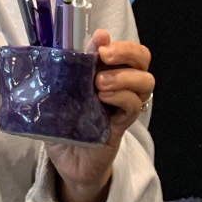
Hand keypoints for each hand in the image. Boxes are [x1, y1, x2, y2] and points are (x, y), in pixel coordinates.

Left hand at [45, 30, 152, 201]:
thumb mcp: (56, 96)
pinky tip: (104, 98)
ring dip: (125, 76)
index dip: (118, 41)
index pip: (125, 49)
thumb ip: (60, 73)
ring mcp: (123, 105)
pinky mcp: (122, 125)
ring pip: (146, 81)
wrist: (67, 162)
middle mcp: (120, 85)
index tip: (100, 39)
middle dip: (127, 51)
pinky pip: (134, 106)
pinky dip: (122, 97)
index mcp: (104, 71)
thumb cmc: (62, 125)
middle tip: (105, 55)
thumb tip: (58, 49)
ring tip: (100, 83)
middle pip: (143, 59)